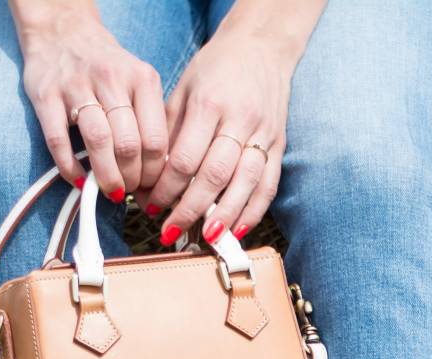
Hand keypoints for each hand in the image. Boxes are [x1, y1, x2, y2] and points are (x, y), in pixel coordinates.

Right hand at [15, 7, 168, 201]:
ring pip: (97, 142)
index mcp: (141, 79)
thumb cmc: (107, 68)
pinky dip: (69, 167)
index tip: (151, 187)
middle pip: (128, 144)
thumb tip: (162, 171)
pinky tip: (79, 179)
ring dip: (106, 175)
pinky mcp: (46, 94)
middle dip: (132, 178)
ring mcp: (76, 85)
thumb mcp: (138, 82)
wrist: (63, 32)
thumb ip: (150, 119)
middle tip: (129, 190)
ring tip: (110, 190)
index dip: (155, 173)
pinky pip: (59, 140)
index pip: (156, 139)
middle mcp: (111, 79)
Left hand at [144, 29, 294, 246]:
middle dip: (191, 209)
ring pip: (244, 184)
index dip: (167, 188)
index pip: (186, 158)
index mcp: (209, 104)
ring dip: (225, 216)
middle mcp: (239, 120)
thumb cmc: (216, 69)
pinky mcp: (279, 145)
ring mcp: (263, 134)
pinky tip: (238, 229)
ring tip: (205, 238)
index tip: (151, 206)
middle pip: (214, 175)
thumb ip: (170, 129)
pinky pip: (268, 185)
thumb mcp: (184, 88)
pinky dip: (254, 211)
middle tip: (171, 231)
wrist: (261, 48)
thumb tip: (154, 175)